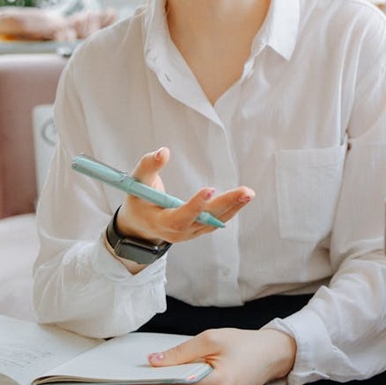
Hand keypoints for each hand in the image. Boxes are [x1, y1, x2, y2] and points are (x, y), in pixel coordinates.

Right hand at [115, 147, 254, 245]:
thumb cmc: (138, 200)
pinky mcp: (198, 228)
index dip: (194, 206)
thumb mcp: (136, 183)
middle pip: (204, 221)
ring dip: (233, 207)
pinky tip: (243, 198)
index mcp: (160, 222)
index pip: (179, 218)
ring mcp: (190, 232)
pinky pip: (216, 220)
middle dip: (225, 205)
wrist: (139, 226)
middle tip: (244, 192)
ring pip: (214, 221)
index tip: (209, 189)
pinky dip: (231, 209)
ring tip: (248, 193)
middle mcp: (178, 232)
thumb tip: (164, 151)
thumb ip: (148, 166)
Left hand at [137, 327, 295, 384]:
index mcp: (219, 383)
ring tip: (157, 372)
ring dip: (173, 384)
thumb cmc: (246, 343)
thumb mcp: (212, 338)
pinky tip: (179, 375)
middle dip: (160, 383)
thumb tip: (156, 360)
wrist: (274, 353)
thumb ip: (182, 351)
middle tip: (139, 374)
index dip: (153, 382)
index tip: (133, 380)